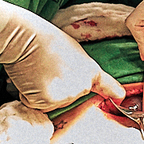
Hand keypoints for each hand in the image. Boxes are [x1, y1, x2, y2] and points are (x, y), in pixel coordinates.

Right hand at [0, 0, 124, 110]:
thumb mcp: (74, 53)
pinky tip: (29, 80)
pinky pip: (36, 105)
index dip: (112, 93)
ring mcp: (66, 95)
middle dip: (58, 89)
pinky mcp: (47, 101)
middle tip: (47, 69)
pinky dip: (29, 97)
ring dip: (43, 93)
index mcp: (91, 71)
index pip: (106, 87)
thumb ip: (80, 69)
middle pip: (70, 98)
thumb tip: (80, 81)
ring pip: (53, 103)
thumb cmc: (44, 40)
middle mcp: (83, 86)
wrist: (24, 38)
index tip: (120, 97)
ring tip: (38, 72)